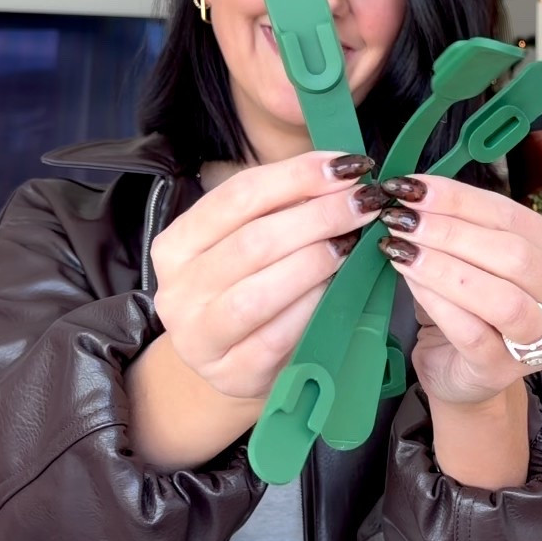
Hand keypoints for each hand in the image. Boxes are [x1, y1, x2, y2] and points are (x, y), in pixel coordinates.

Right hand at [151, 151, 386, 401]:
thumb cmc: (247, 290)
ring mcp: (199, 337)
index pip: (236, 197)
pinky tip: (340, 289)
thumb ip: (281, 210)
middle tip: (364, 203)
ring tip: (353, 243)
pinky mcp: (231, 374)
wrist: (233, 363)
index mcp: (176, 246)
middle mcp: (177, 291)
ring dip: (315, 262)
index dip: (295, 176)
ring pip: (259, 292)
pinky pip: (277, 337)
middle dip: (318, 216)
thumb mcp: (250, 244)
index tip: (347, 166)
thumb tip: (340, 176)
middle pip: (253, 242)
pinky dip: (312, 308)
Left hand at [376, 175, 541, 405]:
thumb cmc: (470, 308)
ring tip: (401, 247)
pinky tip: (408, 280)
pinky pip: (472, 333)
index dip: (462, 199)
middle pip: (515, 255)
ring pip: (501, 298)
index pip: (515, 217)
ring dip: (445, 267)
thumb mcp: (475, 260)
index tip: (414, 187)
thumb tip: (417, 192)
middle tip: (402, 218)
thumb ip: (461, 227)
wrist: (460, 373)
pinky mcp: (504, 371)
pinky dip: (437, 302)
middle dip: (452, 232)